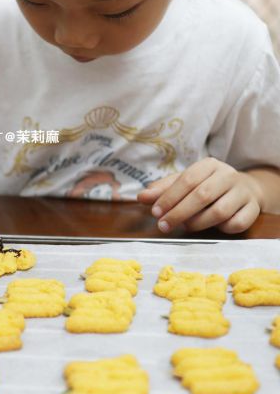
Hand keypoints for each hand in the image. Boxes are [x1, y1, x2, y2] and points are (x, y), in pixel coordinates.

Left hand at [137, 158, 262, 234]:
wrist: (245, 189)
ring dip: (198, 223)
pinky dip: (221, 228)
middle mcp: (228, 175)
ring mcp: (243, 192)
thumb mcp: (185, 183)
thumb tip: (141, 197)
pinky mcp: (253, 209)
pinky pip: (236, 223)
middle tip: (163, 226)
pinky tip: (213, 227)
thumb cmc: (208, 186)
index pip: (187, 179)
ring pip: (219, 212)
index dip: (169, 197)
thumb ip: (163, 189)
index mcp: (209, 165)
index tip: (155, 212)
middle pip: (202, 195)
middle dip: (179, 213)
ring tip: (186, 226)